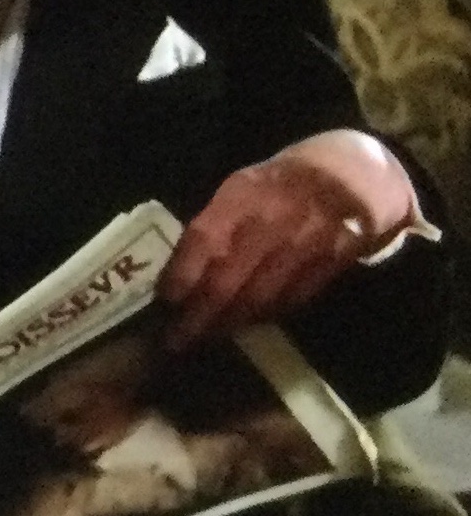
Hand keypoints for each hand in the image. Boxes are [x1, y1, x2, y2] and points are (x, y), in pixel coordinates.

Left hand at [159, 130, 414, 348]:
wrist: (351, 176)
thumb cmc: (279, 184)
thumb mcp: (240, 187)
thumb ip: (214, 224)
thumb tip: (179, 269)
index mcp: (243, 194)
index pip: (204, 239)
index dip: (182, 273)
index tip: (164, 300)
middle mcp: (274, 219)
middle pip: (229, 278)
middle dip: (199, 314)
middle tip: (176, 339)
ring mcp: (306, 244)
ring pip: (260, 297)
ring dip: (228, 323)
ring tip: (204, 339)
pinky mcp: (331, 265)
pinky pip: (291, 300)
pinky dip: (263, 317)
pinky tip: (244, 325)